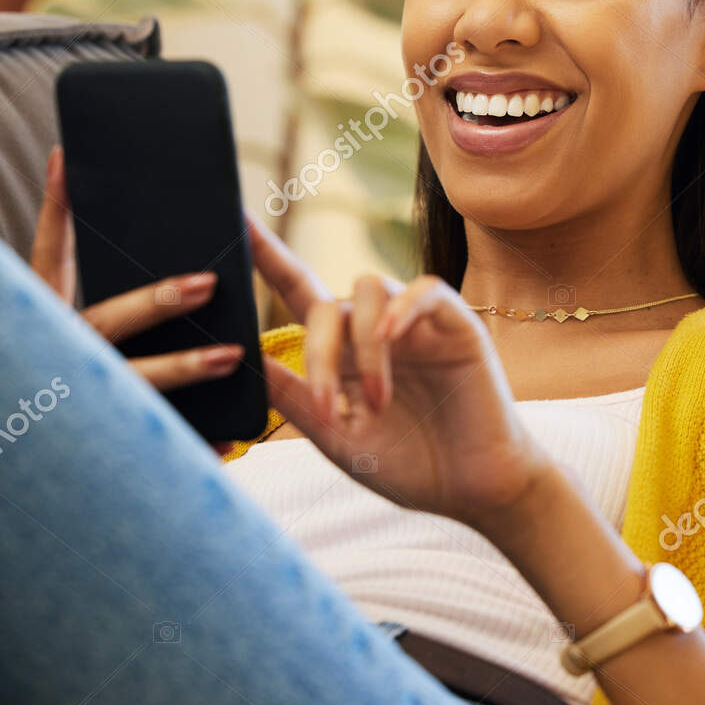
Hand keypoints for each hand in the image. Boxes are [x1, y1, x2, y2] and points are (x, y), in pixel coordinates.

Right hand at [31, 148, 247, 424]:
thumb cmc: (33, 389)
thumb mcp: (50, 332)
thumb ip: (84, 289)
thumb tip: (105, 211)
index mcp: (36, 322)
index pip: (46, 259)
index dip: (54, 210)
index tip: (64, 157)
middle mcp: (51, 359)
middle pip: (106, 322)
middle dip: (156, 301)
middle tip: (207, 281)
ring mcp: (71, 406)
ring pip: (134, 384)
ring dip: (183, 368)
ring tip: (232, 354)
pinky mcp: (93, 450)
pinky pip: (148, 445)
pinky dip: (189, 443)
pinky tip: (226, 442)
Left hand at [246, 212, 552, 530]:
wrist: (472, 489)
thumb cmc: (407, 465)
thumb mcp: (335, 435)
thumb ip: (291, 395)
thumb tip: (236, 356)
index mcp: (340, 351)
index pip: (295, 289)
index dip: (266, 253)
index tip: (231, 215)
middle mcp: (372, 327)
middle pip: (324, 301)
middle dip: (318, 352)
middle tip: (330, 410)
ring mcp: (413, 322)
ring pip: (369, 288)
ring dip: (362, 346)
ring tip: (377, 401)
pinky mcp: (454, 323)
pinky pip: (422, 290)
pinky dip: (401, 309)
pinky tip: (391, 338)